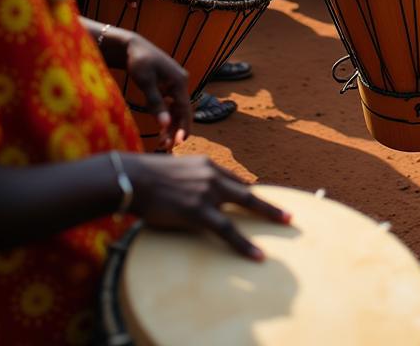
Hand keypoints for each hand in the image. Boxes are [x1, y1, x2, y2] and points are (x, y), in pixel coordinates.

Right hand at [122, 153, 291, 258]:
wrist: (131, 177)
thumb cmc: (145, 178)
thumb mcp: (173, 171)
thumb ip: (186, 181)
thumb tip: (185, 196)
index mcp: (206, 164)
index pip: (233, 179)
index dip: (247, 192)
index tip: (258, 201)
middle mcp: (212, 174)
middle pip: (247, 190)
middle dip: (269, 203)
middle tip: (288, 215)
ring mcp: (207, 191)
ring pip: (245, 204)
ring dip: (268, 214)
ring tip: (286, 223)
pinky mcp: (198, 210)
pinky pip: (227, 229)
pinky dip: (244, 243)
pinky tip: (257, 254)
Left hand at [125, 34, 190, 148]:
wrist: (132, 46)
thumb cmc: (138, 61)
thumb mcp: (145, 82)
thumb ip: (156, 103)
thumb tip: (165, 124)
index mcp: (179, 80)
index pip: (184, 108)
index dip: (183, 126)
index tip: (179, 143)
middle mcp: (181, 82)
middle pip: (182, 110)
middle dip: (176, 129)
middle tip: (167, 148)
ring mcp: (175, 85)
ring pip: (176, 109)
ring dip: (171, 125)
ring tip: (163, 143)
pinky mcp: (167, 86)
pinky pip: (170, 105)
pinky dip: (167, 117)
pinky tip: (162, 130)